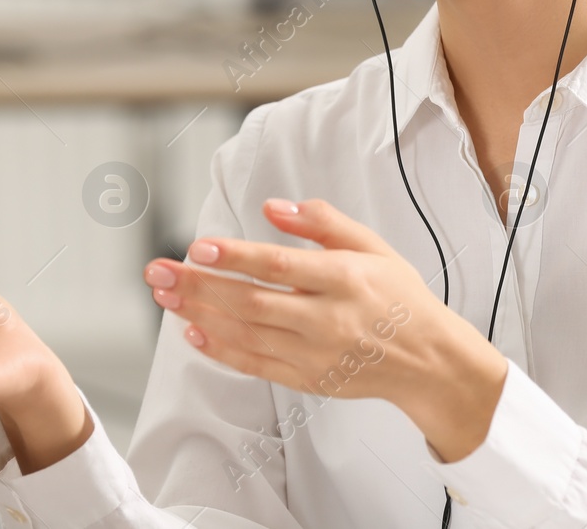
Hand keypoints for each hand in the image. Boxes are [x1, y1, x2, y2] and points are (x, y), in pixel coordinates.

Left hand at [142, 198, 507, 459]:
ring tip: (165, 296)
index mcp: (344, 279)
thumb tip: (273, 206)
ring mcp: (315, 354)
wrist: (428, 361)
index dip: (236, 257)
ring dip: (200, 314)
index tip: (198, 246)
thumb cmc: (399, 298)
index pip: (280, 266)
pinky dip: (221, 350)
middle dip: (200, 286)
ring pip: (246, 334)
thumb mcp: (372, 246)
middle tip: (158, 272)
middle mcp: (327, 319)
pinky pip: (256, 364)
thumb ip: (322, 222)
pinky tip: (193, 332)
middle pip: (252, 302)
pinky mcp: (308, 379)